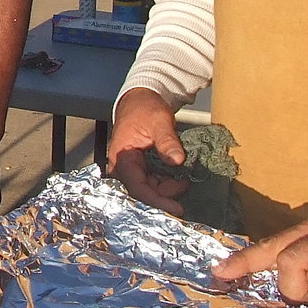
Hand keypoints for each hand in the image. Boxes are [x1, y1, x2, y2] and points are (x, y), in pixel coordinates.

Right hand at [107, 88, 187, 215]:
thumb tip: (177, 160)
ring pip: (150, 190)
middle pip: (144, 193)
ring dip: (168, 188)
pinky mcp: (141, 169)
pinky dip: (167, 183)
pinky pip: (153, 183)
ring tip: (183, 176)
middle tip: (185, 183)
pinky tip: (177, 176)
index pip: (137, 188)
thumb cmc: (144, 108)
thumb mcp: (159, 121)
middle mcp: (123, 168)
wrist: (141, 99)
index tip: (176, 208)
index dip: (157, 201)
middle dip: (166, 194)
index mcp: (122, 157)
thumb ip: (167, 141)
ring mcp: (132, 169)